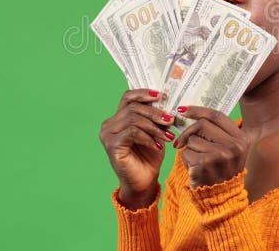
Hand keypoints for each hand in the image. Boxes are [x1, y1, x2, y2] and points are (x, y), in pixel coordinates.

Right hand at [99, 89, 175, 208]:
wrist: (143, 183)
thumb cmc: (149, 158)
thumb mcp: (155, 133)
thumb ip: (155, 118)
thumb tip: (167, 101)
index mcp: (118, 118)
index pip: (128, 97)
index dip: (144, 93)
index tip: (161, 95)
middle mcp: (109, 124)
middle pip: (133, 107)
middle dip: (155, 113)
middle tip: (171, 121)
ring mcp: (108, 135)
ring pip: (134, 119)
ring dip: (154, 127)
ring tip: (168, 136)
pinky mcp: (111, 145)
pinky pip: (132, 133)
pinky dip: (148, 137)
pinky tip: (158, 146)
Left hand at [173, 106, 249, 188]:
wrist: (221, 199)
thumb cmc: (220, 171)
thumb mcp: (229, 150)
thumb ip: (218, 132)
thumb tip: (192, 112)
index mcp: (242, 139)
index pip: (217, 116)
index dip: (198, 110)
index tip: (183, 110)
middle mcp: (234, 146)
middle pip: (202, 124)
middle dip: (188, 132)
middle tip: (181, 141)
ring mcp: (220, 155)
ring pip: (192, 140)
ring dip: (189, 150)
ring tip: (198, 162)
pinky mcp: (205, 164)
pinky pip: (186, 153)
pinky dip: (186, 160)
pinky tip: (195, 170)